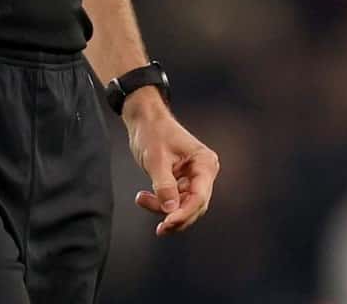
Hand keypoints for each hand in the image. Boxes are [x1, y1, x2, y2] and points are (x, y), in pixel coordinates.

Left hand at [126, 102, 219, 236]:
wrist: (144, 119)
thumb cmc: (153, 131)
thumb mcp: (156, 159)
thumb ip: (164, 186)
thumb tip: (170, 210)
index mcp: (204, 163)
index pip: (199, 196)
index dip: (184, 213)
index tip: (167, 223)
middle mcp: (204, 171)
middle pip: (194, 205)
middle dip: (174, 215)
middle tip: (158, 228)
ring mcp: (194, 176)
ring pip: (183, 205)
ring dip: (163, 208)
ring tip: (141, 198)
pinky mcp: (183, 180)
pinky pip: (175, 199)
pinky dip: (160, 202)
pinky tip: (144, 197)